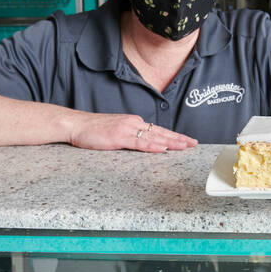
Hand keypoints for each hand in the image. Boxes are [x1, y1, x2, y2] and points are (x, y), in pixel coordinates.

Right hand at [65, 112, 197, 152]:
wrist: (76, 124)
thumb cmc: (93, 130)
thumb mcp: (116, 131)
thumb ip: (131, 136)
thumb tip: (144, 142)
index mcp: (134, 122)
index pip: (158, 130)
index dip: (174, 136)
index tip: (186, 140)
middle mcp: (133, 123)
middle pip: (161, 132)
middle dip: (179, 138)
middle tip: (194, 143)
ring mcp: (127, 129)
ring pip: (154, 137)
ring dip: (171, 142)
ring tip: (185, 146)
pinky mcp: (119, 137)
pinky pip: (139, 143)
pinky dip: (152, 145)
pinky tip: (162, 148)